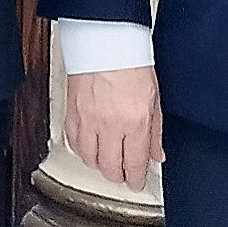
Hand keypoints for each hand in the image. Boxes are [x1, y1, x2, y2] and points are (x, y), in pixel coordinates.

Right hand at [64, 66, 163, 189]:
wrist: (105, 42)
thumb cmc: (130, 62)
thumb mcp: (154, 99)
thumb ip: (155, 131)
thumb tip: (156, 153)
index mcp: (135, 123)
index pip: (134, 164)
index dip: (136, 180)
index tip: (137, 183)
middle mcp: (109, 125)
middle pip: (110, 167)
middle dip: (118, 176)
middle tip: (123, 176)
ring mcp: (88, 120)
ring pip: (89, 159)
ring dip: (99, 166)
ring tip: (106, 165)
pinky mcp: (71, 113)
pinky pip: (73, 143)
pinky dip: (81, 151)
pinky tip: (88, 150)